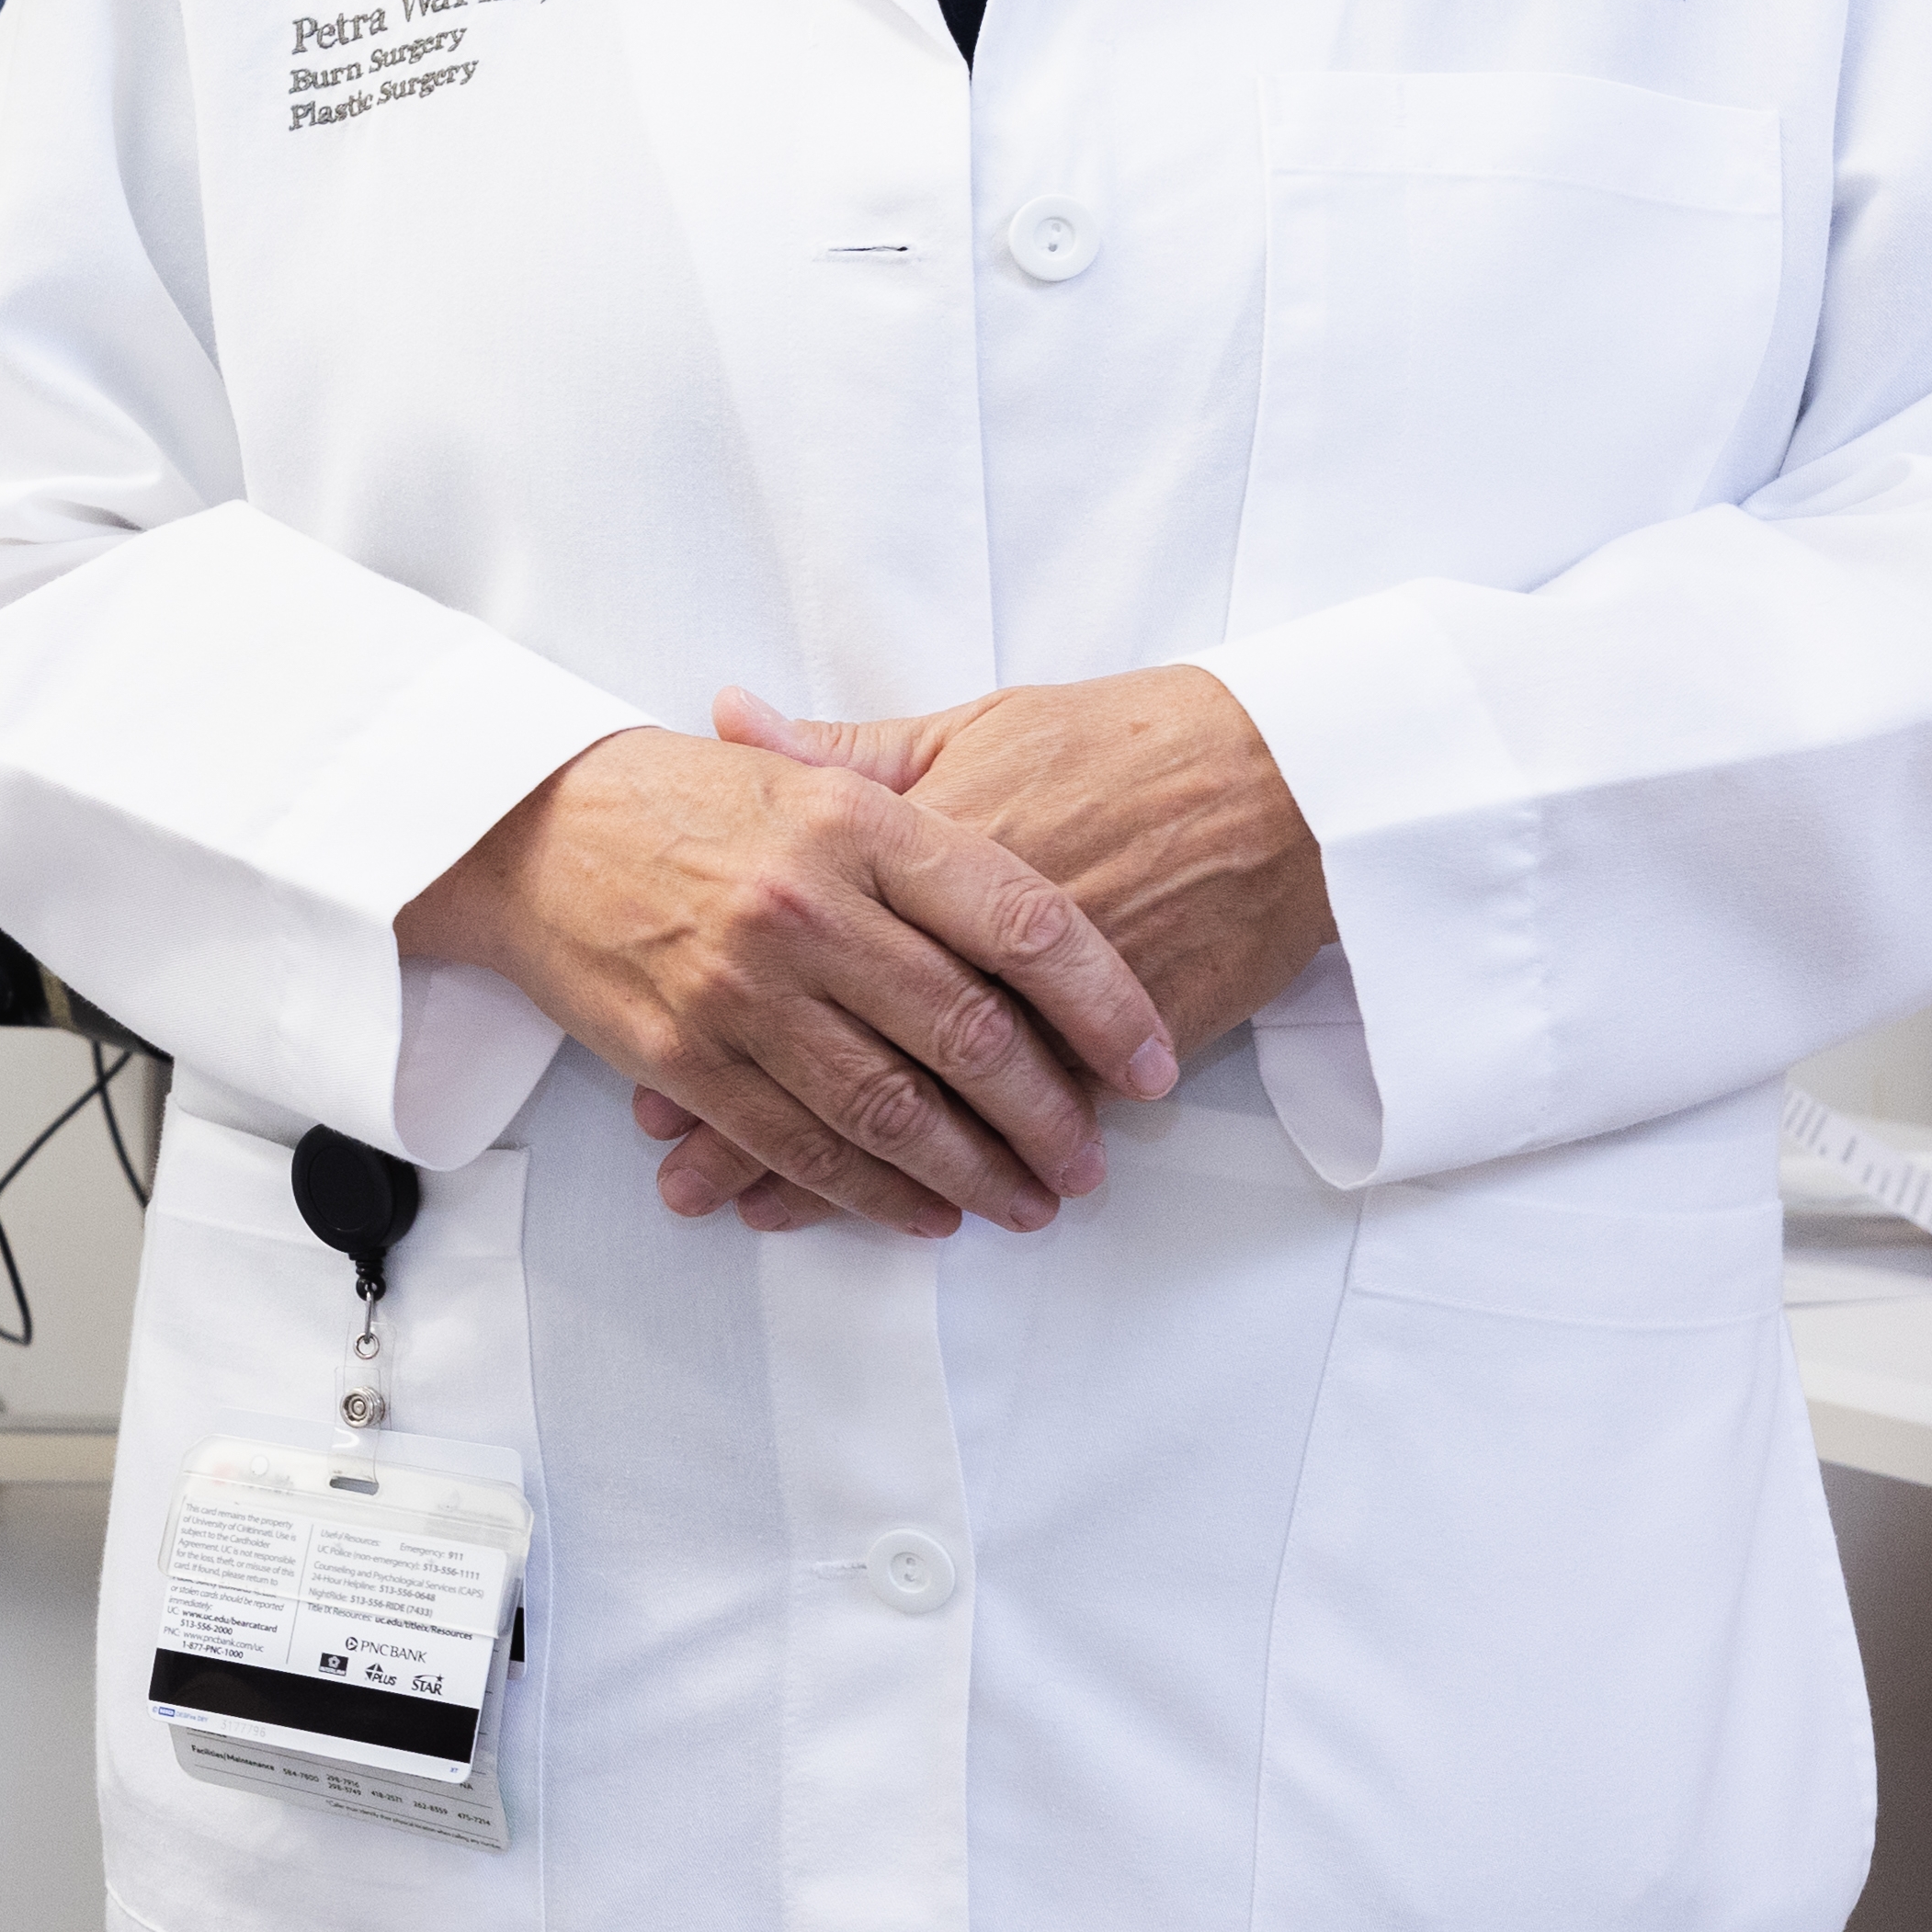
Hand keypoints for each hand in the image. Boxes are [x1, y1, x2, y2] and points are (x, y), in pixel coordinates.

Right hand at [400, 713, 1180, 1238]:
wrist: (520, 825)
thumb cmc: (678, 794)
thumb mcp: (812, 769)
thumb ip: (922, 807)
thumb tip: (1045, 871)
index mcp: (856, 821)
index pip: (1023, 923)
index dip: (1105, 1004)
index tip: (1152, 1062)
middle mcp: (808, 905)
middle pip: (971, 1033)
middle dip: (1051, 1116)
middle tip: (1094, 1161)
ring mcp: (744, 987)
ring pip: (895, 1107)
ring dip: (976, 1171)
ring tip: (1029, 1204)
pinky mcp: (687, 1054)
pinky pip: (803, 1142)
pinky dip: (872, 1190)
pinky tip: (924, 1211)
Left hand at [636, 670, 1338, 1227]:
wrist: (1271, 782)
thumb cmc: (1116, 742)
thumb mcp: (968, 731)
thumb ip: (843, 752)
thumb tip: (730, 717)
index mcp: (915, 859)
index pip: (798, 959)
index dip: (725, 1020)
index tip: (659, 1076)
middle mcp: (965, 945)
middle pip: (842, 1051)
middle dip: (756, 1125)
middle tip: (688, 1177)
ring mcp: (1042, 1009)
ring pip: (921, 1110)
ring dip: (837, 1172)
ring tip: (759, 1211)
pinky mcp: (1112, 1056)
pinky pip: (1003, 1135)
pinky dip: (955, 1175)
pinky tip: (903, 1214)